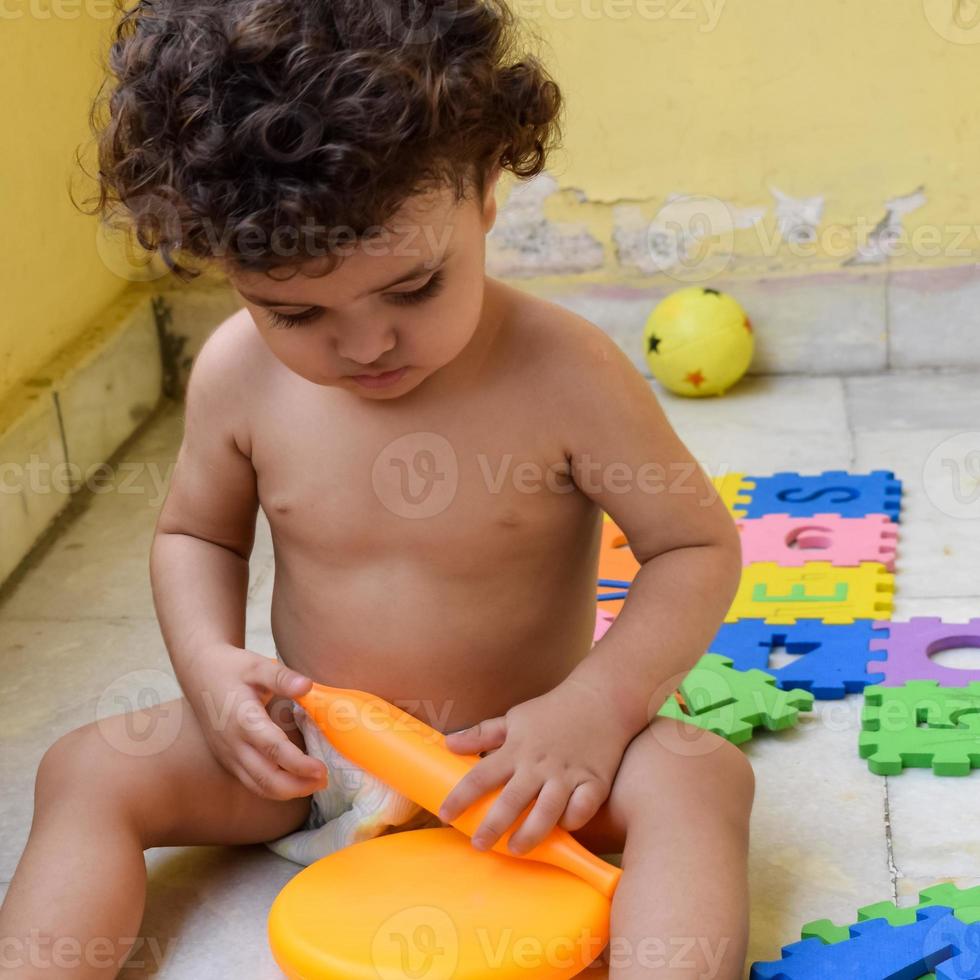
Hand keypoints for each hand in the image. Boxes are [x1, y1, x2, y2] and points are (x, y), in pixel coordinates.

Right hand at [184, 644, 327, 800]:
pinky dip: (273, 788)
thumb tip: (308, 686)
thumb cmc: (231, 668)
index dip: (298, 764)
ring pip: (258, 786)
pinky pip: (251, 782)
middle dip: (297, 786)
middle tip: (324, 780)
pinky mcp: (227, 759)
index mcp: (243, 719)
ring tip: (314, 784)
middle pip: (266, 778)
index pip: (273, 749)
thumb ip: (282, 677)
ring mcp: (228, 755)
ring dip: (288, 791)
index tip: (322, 769)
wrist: (198, 673)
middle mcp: (233, 743)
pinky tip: (293, 782)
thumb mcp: (257, 665)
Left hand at [437, 677, 634, 855]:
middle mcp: (539, 764)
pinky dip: (572, 821)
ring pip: (547, 812)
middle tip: (478, 844)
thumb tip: (448, 744)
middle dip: (493, 825)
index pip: (480, 776)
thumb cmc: (553, 710)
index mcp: (516, 749)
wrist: (601, 698)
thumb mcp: (514, 717)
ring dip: (530, 834)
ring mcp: (568, 774)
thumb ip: (482, 734)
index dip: (460, 797)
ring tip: (515, 849)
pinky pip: (582, 809)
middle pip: (511, 800)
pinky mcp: (594, 781)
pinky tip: (562, 828)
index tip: (444, 815)